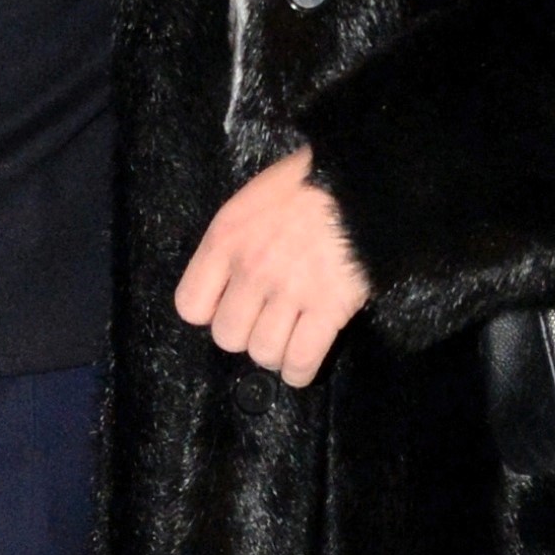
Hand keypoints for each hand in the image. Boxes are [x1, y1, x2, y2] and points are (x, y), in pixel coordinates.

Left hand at [174, 149, 368, 386]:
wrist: (364, 182)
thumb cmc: (309, 182)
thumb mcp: (254, 198)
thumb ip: (236, 239)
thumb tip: (230, 278)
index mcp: (226, 240)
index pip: (191, 306)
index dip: (210, 312)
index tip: (229, 307)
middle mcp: (252, 270)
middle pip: (228, 336)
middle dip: (245, 335)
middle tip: (265, 322)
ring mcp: (290, 291)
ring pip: (263, 353)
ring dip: (274, 353)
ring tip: (287, 341)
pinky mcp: (328, 308)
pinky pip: (302, 359)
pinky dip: (299, 371)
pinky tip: (300, 368)